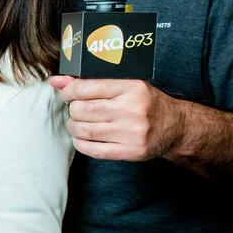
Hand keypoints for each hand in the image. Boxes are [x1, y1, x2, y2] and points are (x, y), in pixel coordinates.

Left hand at [49, 75, 183, 161]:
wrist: (176, 127)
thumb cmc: (146, 103)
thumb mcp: (126, 85)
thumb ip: (91, 82)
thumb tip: (56, 81)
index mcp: (131, 89)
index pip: (85, 88)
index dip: (68, 91)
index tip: (67, 94)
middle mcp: (131, 110)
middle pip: (81, 110)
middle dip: (72, 110)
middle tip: (77, 110)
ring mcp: (131, 133)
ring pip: (83, 130)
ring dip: (73, 127)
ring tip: (78, 123)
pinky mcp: (130, 152)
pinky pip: (92, 149)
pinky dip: (80, 143)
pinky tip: (83, 138)